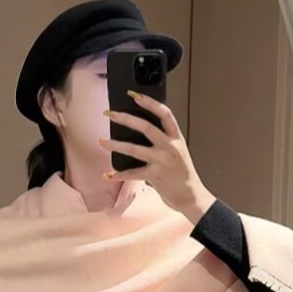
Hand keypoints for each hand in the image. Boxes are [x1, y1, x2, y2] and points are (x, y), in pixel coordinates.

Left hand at [97, 90, 215, 223]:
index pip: (164, 114)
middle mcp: (169, 147)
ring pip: (134, 149)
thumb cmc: (183, 174)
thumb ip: (164, 141)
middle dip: (125, 118)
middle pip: (145, 127)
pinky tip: (108, 174)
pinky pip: (132, 173)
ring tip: (101, 141)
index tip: (134, 95)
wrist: (191, 196)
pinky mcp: (155, 176)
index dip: (149, 102)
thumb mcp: (178, 151)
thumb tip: (141, 130)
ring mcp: (162, 161)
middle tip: (109, 113)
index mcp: (176, 138)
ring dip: (115, 145)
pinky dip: (119, 175)